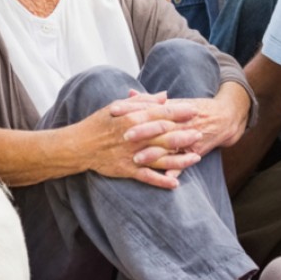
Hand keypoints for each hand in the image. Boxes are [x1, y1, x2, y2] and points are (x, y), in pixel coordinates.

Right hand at [75, 95, 202, 188]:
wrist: (80, 145)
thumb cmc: (99, 123)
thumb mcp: (119, 106)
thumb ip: (144, 101)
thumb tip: (165, 96)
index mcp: (133, 118)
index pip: (161, 114)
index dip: (179, 113)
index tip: (194, 111)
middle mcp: (135, 136)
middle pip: (165, 135)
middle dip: (185, 135)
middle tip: (201, 134)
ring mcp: (132, 154)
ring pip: (160, 158)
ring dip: (180, 159)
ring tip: (196, 158)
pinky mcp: (127, 170)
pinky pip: (147, 177)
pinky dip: (161, 181)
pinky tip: (175, 184)